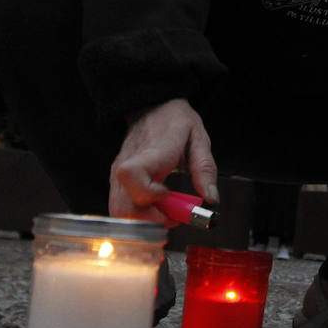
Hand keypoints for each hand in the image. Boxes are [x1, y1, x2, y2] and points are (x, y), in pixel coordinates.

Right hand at [108, 99, 217, 220]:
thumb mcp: (199, 139)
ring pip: (119, 212)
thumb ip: (205, 169)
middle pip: (123, 207)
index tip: (168, 194)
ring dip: (144, 220)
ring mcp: (118, 175)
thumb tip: (211, 198)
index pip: (132, 176)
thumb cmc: (174, 121)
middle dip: (150, 220)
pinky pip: (120, 208)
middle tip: (171, 213)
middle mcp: (128, 166)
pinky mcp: (116, 181)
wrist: (151, 106)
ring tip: (165, 208)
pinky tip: (155, 205)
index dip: (149, 195)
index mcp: (151, 153)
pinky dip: (138, 215)